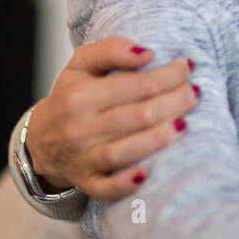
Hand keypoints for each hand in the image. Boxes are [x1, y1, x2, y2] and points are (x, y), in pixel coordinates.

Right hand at [25, 37, 199, 200]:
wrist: (43, 138)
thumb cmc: (73, 95)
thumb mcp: (82, 64)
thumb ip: (111, 50)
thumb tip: (146, 51)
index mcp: (79, 96)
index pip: (136, 84)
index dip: (168, 75)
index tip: (188, 66)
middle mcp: (79, 128)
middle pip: (138, 116)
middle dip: (174, 103)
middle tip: (195, 93)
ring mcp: (83, 158)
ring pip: (124, 151)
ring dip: (159, 138)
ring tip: (185, 124)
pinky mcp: (87, 182)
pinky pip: (107, 188)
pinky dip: (126, 183)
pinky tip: (148, 173)